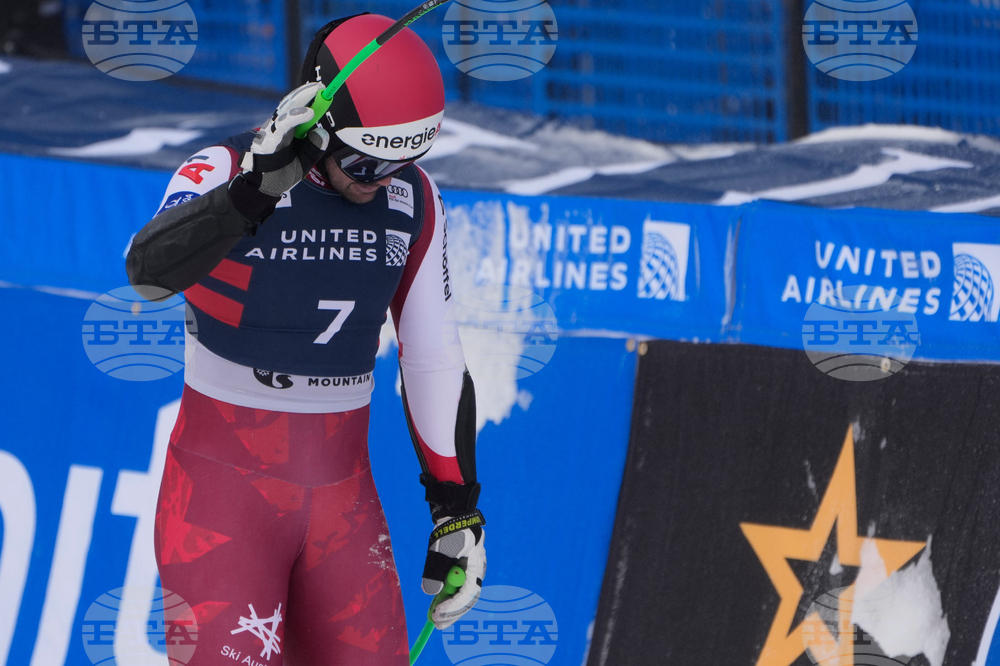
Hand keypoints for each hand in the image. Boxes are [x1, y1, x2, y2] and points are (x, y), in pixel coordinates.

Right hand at [229, 82, 329, 223]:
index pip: (296, 109)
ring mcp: (270, 133)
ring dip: (302, 99)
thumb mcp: (303, 162)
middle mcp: (277, 128)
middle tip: (321, 86)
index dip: (308, 98)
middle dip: (306, 93)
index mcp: (286, 131)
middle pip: (290, 105)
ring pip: (285, 110)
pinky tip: (308, 113)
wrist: (261, 190)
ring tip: (316, 92)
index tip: (321, 90)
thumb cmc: (280, 175)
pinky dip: (296, 117)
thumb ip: (313, 148)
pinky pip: (282, 126)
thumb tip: (321, 132)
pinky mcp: (267, 140)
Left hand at [422, 510, 485, 629]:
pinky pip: (456, 591)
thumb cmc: (451, 532)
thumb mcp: (441, 549)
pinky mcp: (462, 573)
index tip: (438, 613)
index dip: (453, 606)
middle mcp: (475, 574)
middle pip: (466, 601)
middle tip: (436, 625)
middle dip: (452, 615)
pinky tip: (436, 606)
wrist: (454, 517)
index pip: (467, 594)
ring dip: (448, 610)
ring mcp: (470, 574)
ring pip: (462, 598)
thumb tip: (430, 592)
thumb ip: (436, 570)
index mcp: (476, 568)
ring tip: (433, 619)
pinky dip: (447, 600)